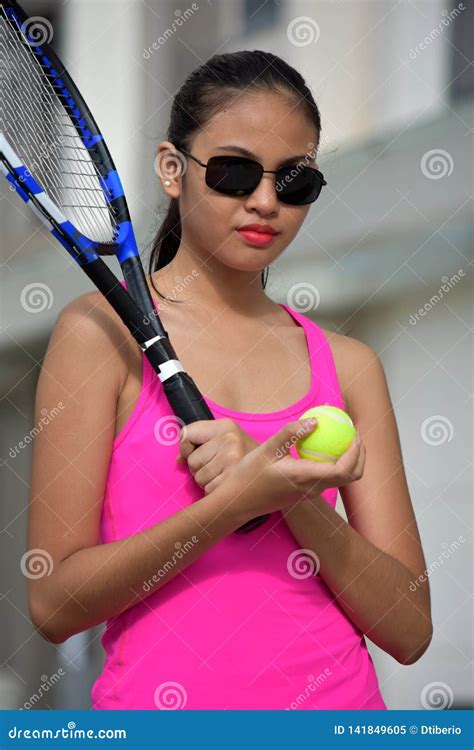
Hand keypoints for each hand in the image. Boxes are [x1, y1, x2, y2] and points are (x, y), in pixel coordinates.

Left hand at [176, 418, 258, 494]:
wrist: (278, 473)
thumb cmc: (245, 457)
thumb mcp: (226, 439)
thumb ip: (199, 443)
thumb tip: (179, 461)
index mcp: (226, 426)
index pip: (186, 434)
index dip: (186, 447)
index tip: (196, 452)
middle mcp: (231, 440)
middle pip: (192, 461)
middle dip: (200, 467)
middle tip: (220, 466)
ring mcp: (234, 461)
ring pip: (199, 478)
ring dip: (208, 481)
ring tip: (226, 475)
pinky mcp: (235, 481)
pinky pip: (208, 490)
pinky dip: (215, 491)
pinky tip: (229, 484)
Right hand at [217, 418, 364, 522]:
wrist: (239, 501)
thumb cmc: (250, 475)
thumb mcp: (267, 448)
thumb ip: (291, 433)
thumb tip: (315, 421)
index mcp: (305, 477)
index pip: (342, 471)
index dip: (355, 454)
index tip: (355, 435)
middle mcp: (312, 488)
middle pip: (350, 477)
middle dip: (360, 456)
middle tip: (355, 434)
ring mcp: (310, 493)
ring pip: (341, 479)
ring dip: (349, 459)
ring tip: (343, 437)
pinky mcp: (306, 492)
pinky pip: (328, 477)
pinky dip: (335, 463)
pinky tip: (324, 447)